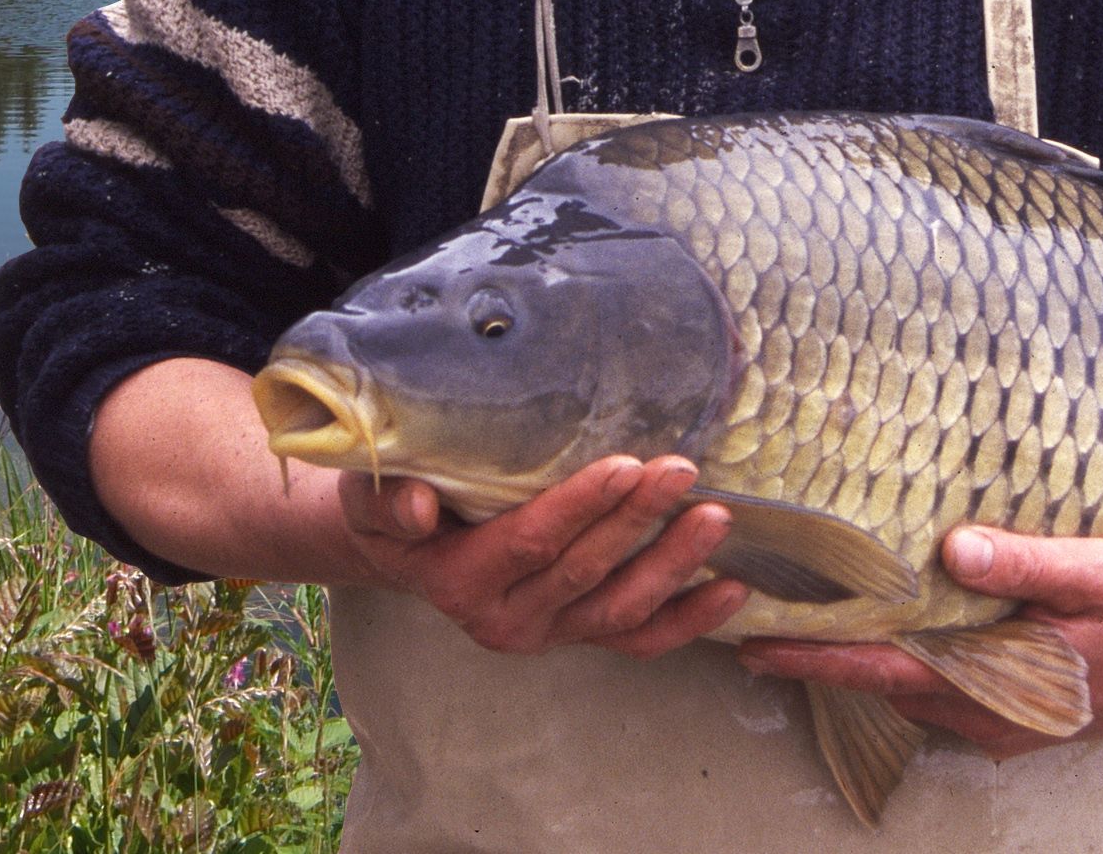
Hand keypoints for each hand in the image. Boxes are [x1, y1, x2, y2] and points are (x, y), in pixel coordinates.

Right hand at [338, 454, 749, 659]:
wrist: (402, 548)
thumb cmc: (389, 508)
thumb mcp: (369, 497)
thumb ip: (385, 500)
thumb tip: (415, 507)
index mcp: (461, 581)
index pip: (529, 543)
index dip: (578, 508)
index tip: (624, 464)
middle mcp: (508, 619)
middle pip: (585, 570)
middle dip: (637, 520)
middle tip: (680, 471)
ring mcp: (549, 632)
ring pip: (621, 608)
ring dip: (673, 564)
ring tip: (715, 516)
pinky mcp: (577, 634)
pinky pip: (639, 637)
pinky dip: (689, 620)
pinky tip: (733, 590)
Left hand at [737, 526, 1102, 760]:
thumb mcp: (1096, 573)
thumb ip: (1024, 564)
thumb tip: (953, 550)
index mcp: (997, 682)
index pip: (885, 671)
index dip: (818, 658)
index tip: (756, 646)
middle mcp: (989, 714)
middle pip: (883, 686)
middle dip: (820, 659)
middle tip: (755, 626)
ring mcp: (1002, 719)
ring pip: (910, 693)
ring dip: (861, 662)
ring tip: (806, 623)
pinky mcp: (1016, 710)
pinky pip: (942, 692)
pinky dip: (905, 663)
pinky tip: (890, 631)